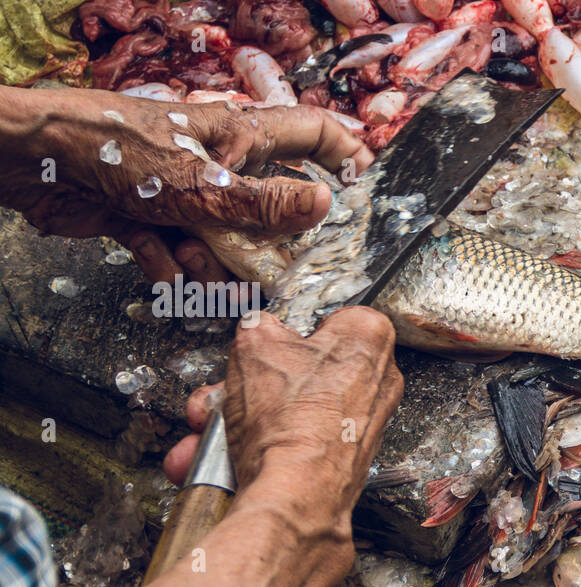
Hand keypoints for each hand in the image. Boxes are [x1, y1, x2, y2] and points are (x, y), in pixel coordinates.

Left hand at [0, 86, 373, 282]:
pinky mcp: (146, 212)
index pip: (313, 131)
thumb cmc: (122, 152)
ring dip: (217, 267)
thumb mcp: (208, 185)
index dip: (346, 154)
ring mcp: (182, 187)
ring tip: (209, 284)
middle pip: (268, 202)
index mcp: (241, 137)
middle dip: (273, 243)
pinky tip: (167, 276)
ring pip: (221, 236)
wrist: (37, 159)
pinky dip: (172, 268)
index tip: (367, 189)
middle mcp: (217, 161)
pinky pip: (175, 248)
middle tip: (281, 273)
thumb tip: (325, 203)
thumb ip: (268, 201)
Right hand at [164, 307, 402, 586]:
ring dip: (237, 423)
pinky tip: (219, 458)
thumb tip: (259, 331)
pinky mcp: (344, 461)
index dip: (293, 331)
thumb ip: (259, 327)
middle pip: (300, 373)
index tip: (270, 344)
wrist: (295, 497)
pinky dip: (254, 452)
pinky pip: (292, 446)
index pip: (334, 318)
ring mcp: (362, 426)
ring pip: (288, 412)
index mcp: (368, 339)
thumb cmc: (290, 423)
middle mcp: (377, 383)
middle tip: (221, 394)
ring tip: (206, 435)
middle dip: (246, 386)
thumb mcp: (254, 345)